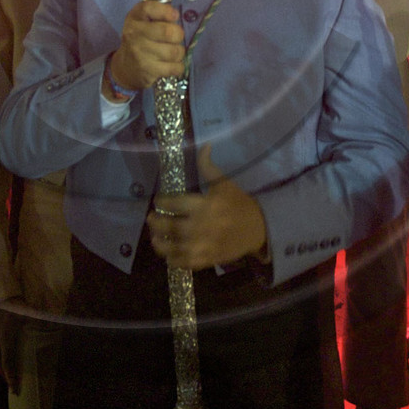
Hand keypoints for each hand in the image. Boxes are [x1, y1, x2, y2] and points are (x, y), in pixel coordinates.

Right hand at [109, 0, 187, 90]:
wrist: (125, 67)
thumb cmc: (141, 39)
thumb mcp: (143, 22)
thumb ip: (158, 14)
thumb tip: (175, 15)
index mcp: (134, 18)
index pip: (148, 8)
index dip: (165, 11)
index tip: (174, 16)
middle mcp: (134, 34)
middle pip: (169, 32)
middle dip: (178, 34)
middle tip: (174, 38)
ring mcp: (140, 54)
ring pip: (175, 51)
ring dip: (179, 52)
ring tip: (171, 52)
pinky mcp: (148, 71)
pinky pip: (176, 67)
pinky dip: (178, 66)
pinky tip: (171, 64)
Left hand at [147, 151, 267, 270]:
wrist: (258, 228)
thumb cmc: (239, 204)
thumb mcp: (225, 183)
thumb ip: (208, 167)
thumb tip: (204, 145)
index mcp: (205, 205)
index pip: (174, 202)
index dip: (162, 201)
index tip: (158, 200)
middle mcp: (201, 226)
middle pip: (170, 226)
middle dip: (156, 222)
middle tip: (151, 218)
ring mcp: (203, 245)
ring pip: (173, 248)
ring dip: (160, 243)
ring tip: (155, 238)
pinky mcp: (207, 259)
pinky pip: (184, 263)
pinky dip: (173, 261)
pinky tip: (169, 255)